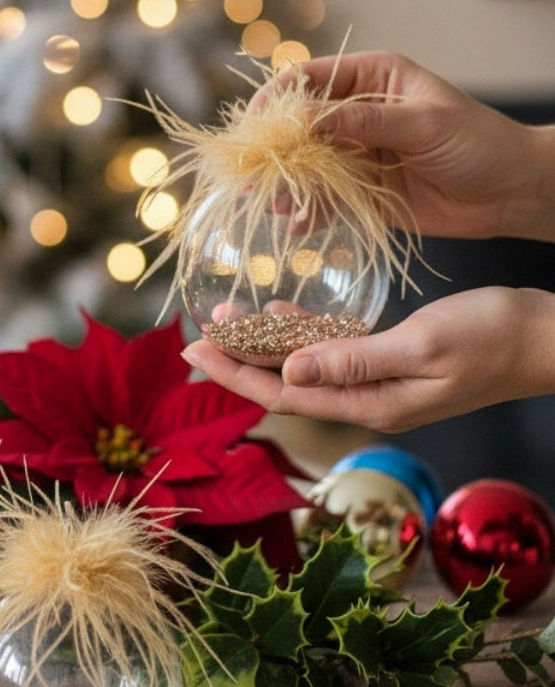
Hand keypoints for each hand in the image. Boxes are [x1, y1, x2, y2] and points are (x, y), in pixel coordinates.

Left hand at [183, 287, 554, 431]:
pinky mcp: (388, 358)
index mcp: (370, 402)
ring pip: (303, 364)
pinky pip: (330, 348)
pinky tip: (279, 313)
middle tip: (194, 336)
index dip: (233, 374)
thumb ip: (353, 360)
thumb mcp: (420, 346)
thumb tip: (289, 373)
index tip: (194, 353)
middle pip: (283, 382)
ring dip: (262, 342)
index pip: (282, 394)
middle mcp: (366, 397)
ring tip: (225, 315)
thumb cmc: (492, 338)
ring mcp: (377, 380)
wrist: (542, 336)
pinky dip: (301, 331)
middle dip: (235, 359)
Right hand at [255, 51, 554, 242]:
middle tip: (251, 175)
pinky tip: (298, 225)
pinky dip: (308, 211)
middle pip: (297, 125)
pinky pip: (323, 199)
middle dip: (273, 150)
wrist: (514, 193)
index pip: (307, 79)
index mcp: (371, 77)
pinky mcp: (360, 191)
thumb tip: (303, 118)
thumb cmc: (480, 142)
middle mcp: (355, 112)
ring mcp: (356, 152)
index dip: (275, 100)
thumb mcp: (423, 123)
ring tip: (278, 206)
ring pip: (305, 165)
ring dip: (287, 185)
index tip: (254, 128)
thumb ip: (363, 120)